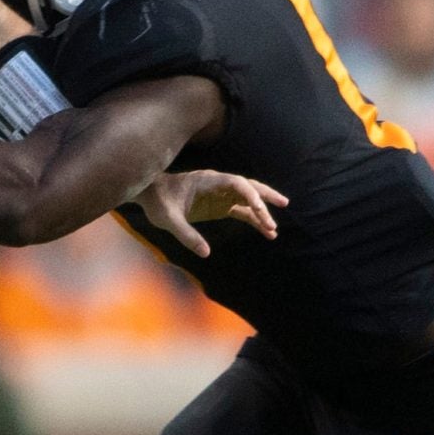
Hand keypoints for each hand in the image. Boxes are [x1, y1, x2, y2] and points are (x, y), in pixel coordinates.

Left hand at [129, 170, 287, 257]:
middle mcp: (218, 185)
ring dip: (263, 212)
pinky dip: (254, 220)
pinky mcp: (219, 206)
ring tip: (274, 230)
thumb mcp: (168, 220)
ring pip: (248, 200)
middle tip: (284, 204)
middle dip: (266, 196)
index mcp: (208, 181)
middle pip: (248, 186)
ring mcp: (220, 195)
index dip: (250, 194)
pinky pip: (242, 212)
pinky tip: (266, 232)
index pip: (236, 183)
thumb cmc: (158, 203)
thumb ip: (186, 235)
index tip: (260, 210)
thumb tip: (206, 253)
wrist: (149, 195)